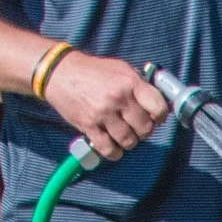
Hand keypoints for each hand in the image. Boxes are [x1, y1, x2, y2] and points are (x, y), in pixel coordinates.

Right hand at [45, 50, 170, 162]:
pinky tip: (113, 146)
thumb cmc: (94, 71)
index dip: (160, 116)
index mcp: (129, 83)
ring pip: (128, 141)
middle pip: (144, 128)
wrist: (60, 72)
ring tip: (124, 135)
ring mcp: (102, 114)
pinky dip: (114, 152)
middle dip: (144, 131)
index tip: (156, 118)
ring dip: (129, 142)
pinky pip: (108, 149)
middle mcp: (118, 99)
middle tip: (137, 127)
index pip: (158, 107)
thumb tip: (160, 104)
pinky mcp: (88, 126)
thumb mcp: (121, 69)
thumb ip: (140, 86)